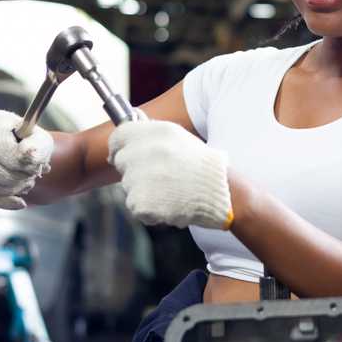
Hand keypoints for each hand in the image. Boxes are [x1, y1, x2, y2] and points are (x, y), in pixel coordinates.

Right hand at [0, 110, 52, 209]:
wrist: (15, 146)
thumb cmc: (29, 143)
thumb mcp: (40, 140)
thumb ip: (38, 146)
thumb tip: (29, 154)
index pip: (1, 148)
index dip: (21, 162)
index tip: (36, 166)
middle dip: (19, 179)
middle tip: (33, 176)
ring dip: (13, 190)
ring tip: (27, 183)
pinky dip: (3, 202)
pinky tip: (19, 201)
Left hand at [108, 119, 232, 228]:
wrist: (223, 192)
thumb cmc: (203, 166)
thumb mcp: (179, 138)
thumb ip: (150, 135)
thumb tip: (123, 136)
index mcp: (155, 132)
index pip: (119, 136)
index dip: (118, 147)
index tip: (120, 155)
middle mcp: (145, 151)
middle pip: (122, 162)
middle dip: (135, 171)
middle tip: (160, 177)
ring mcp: (141, 177)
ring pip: (129, 186)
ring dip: (144, 191)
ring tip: (171, 190)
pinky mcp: (141, 201)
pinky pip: (136, 206)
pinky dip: (149, 209)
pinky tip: (169, 203)